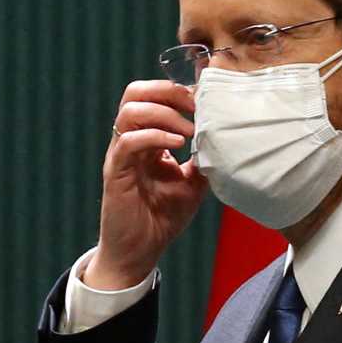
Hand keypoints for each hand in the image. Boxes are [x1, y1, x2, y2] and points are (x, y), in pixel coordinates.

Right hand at [86, 79, 203, 288]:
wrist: (140, 251)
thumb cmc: (163, 217)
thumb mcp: (193, 183)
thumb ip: (203, 159)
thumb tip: (226, 140)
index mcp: (146, 138)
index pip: (152, 96)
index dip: (177, 91)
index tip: (205, 102)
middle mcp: (130, 141)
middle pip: (135, 92)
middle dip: (168, 92)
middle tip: (196, 108)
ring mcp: (120, 155)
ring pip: (130, 111)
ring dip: (164, 114)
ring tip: (189, 131)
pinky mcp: (115, 173)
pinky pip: (128, 142)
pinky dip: (154, 136)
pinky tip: (178, 145)